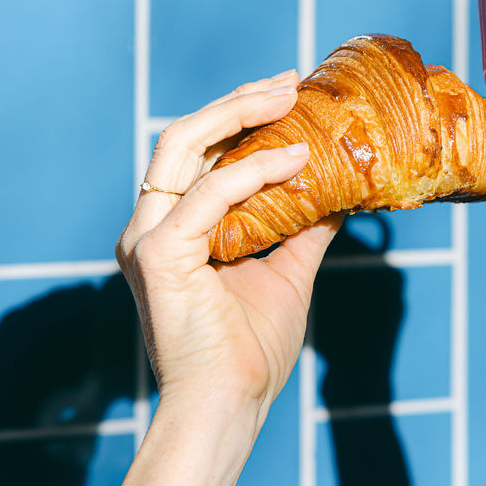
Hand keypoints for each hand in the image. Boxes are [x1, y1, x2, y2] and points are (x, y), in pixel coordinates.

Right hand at [115, 69, 342, 410]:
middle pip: (185, 136)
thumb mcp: (287, 272)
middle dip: (239, 101)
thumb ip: (302, 226)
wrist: (230, 405)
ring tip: (291, 96)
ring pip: (183, 146)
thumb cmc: (252, 349)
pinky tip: (298, 159)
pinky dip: (254, 170)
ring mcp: (147, 237)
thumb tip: (338, 187)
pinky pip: (209, 193)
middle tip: (291, 81)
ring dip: (239, 113)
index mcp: (174, 229)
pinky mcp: (157, 254)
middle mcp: (151, 225)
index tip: (290, 93)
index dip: (240, 116)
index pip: (199, 152)